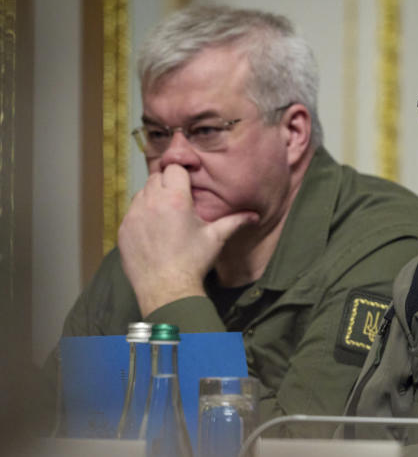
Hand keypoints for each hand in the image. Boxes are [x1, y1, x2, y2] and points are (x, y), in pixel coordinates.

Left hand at [118, 164, 257, 315]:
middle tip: (179, 200)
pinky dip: (142, 215)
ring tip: (166, 215)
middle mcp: (151, 203)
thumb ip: (235, 221)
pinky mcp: (124, 229)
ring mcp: (133, 216)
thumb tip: (254, 216)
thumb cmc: (192, 262)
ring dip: (153, 198)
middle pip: (156, 177)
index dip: (182, 173)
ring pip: (141, 193)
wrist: (166, 288)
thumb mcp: (216, 238)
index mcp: (175, 199)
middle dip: (167, 184)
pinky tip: (154, 231)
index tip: (187, 183)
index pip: (174, 168)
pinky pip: (131, 212)